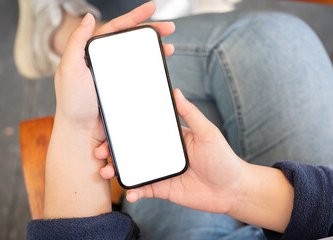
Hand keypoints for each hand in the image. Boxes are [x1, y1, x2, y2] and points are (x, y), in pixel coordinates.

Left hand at [55, 2, 174, 143]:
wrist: (82, 133)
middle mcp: (104, 62)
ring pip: (138, 57)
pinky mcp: (123, 91)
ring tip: (169, 46)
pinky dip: (151, 68)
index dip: (134, 17)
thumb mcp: (69, 69)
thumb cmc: (73, 103)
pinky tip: (160, 67)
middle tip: (168, 28)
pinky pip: (140, 75)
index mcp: (92, 54)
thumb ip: (77, 42)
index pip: (116, 29)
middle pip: (130, 41)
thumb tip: (89, 17)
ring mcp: (115, 77)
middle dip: (150, 31)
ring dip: (153, 49)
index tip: (151, 9)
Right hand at [97, 88, 248, 214]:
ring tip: (105, 170)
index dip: (127, 129)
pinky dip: (135, 192)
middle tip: (99, 150)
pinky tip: (130, 192)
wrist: (233, 189)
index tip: (111, 126)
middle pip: (133, 151)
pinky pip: (145, 190)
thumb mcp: (207, 132)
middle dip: (114, 151)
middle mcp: (163, 154)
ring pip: (134, 170)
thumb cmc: (223, 158)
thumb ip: (190, 114)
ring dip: (118, 170)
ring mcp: (162, 172)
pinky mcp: (164, 189)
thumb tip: (176, 91)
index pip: (145, 130)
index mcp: (171, 138)